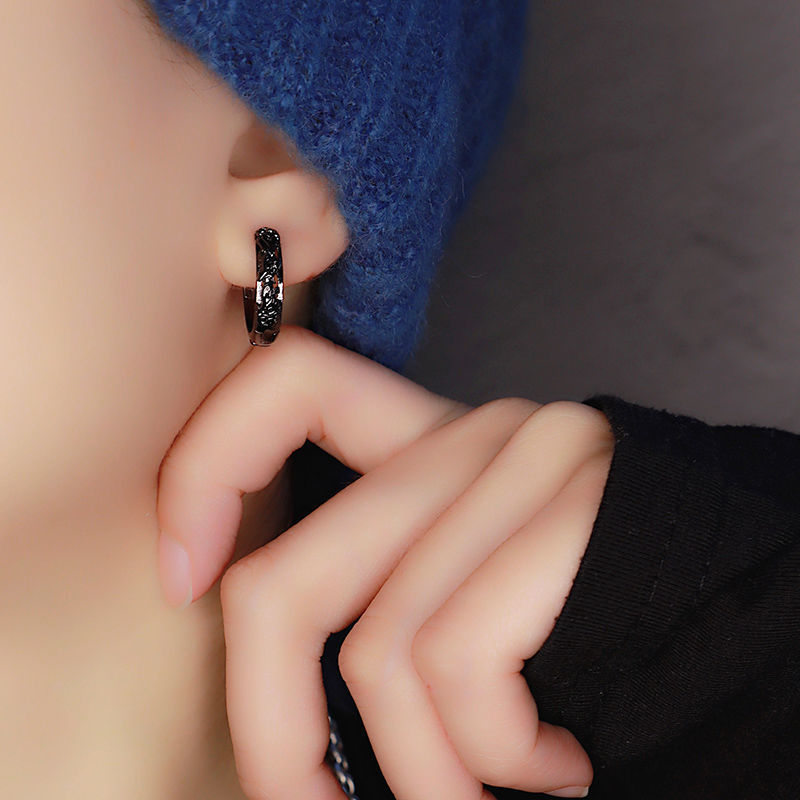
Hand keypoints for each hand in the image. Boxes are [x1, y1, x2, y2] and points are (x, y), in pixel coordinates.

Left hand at [156, 324, 613, 799]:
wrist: (733, 613)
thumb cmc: (581, 626)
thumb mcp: (454, 594)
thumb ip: (372, 599)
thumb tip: (272, 689)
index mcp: (428, 441)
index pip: (290, 386)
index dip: (207, 467)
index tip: (183, 571)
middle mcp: (471, 437)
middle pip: (292, 579)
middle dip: (270, 728)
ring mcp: (523, 470)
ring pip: (380, 653)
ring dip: (418, 773)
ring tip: (477, 790)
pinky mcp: (571, 523)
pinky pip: (461, 668)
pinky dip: (488, 755)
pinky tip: (547, 760)